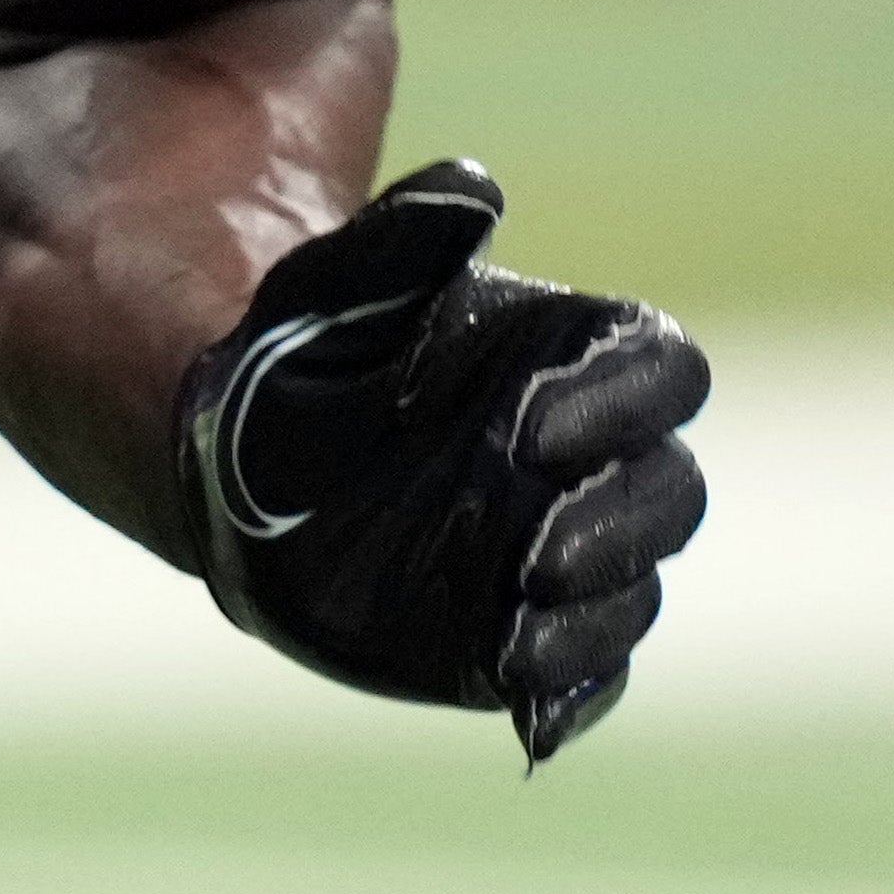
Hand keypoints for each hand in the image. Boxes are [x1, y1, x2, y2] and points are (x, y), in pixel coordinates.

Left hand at [174, 157, 709, 760]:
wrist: (226, 438)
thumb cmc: (298, 339)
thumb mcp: (331, 279)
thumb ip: (401, 237)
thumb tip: (473, 191)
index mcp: (570, 358)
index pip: (658, 370)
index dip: (625, 397)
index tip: (536, 418)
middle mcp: (584, 457)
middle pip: (667, 490)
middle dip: (620, 523)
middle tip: (538, 548)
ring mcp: (554, 547)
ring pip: (631, 588)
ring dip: (596, 613)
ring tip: (522, 627)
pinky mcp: (513, 628)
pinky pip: (581, 672)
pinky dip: (571, 690)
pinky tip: (532, 701)